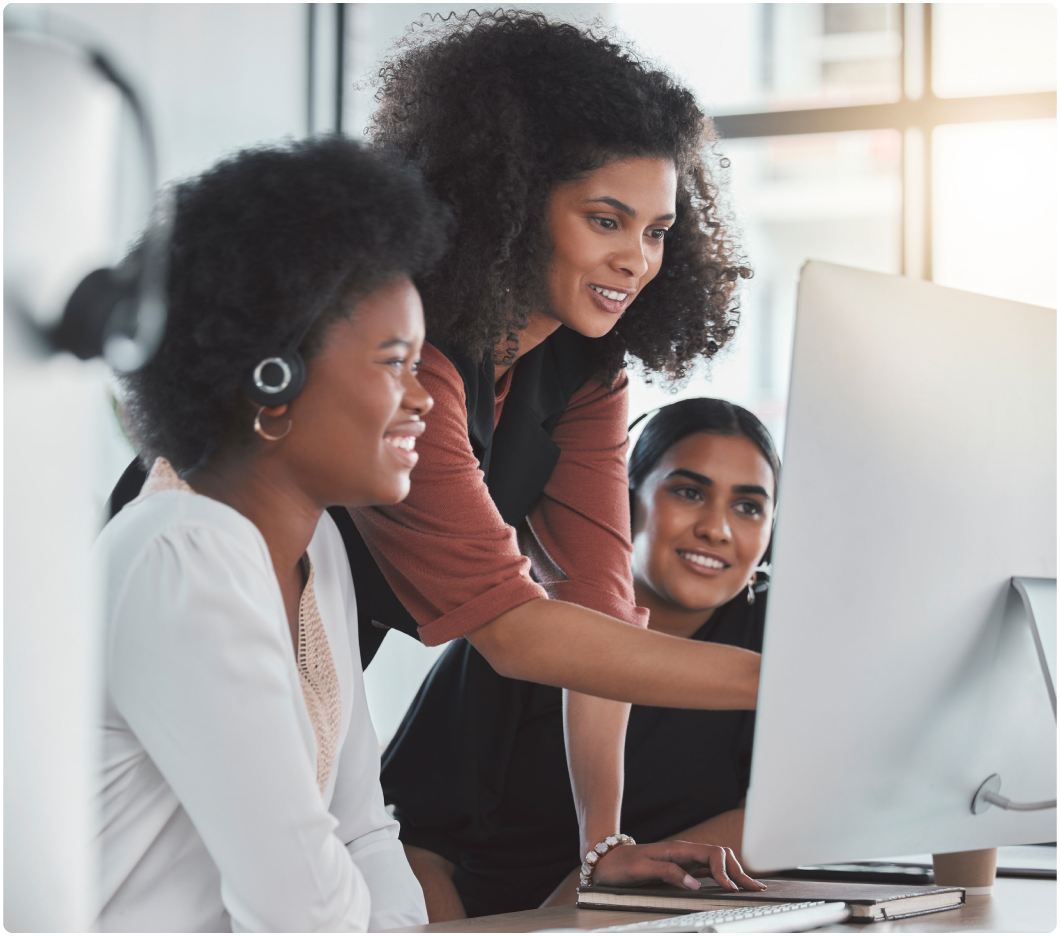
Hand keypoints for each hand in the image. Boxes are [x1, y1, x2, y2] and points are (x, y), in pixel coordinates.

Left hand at [593, 840, 765, 892]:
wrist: (606, 859)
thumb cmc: (621, 865)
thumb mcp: (642, 869)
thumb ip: (669, 873)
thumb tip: (697, 884)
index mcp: (679, 850)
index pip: (713, 855)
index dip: (725, 872)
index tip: (731, 890)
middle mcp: (685, 853)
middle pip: (721, 856)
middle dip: (740, 872)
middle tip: (756, 889)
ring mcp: (684, 860)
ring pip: (718, 863)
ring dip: (736, 874)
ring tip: (752, 887)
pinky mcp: (681, 868)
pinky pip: (708, 871)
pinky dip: (724, 877)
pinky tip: (731, 886)